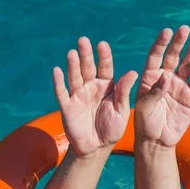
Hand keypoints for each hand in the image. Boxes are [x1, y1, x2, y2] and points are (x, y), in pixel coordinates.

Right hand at [53, 37, 137, 156]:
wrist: (96, 148)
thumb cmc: (112, 129)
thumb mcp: (121, 111)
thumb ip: (124, 92)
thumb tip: (133, 72)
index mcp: (106, 86)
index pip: (105, 67)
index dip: (103, 56)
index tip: (102, 44)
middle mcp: (91, 87)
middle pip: (87, 67)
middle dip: (85, 54)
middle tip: (83, 40)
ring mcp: (78, 96)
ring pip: (74, 77)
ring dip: (72, 65)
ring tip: (72, 53)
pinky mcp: (67, 107)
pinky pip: (61, 93)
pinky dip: (58, 82)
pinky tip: (56, 71)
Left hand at [135, 25, 189, 147]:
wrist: (157, 140)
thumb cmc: (145, 123)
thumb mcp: (144, 108)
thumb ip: (154, 92)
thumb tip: (166, 76)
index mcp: (150, 77)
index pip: (155, 56)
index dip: (161, 43)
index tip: (167, 31)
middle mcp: (165, 78)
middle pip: (173, 56)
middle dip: (178, 43)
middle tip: (184, 29)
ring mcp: (179, 86)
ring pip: (187, 65)